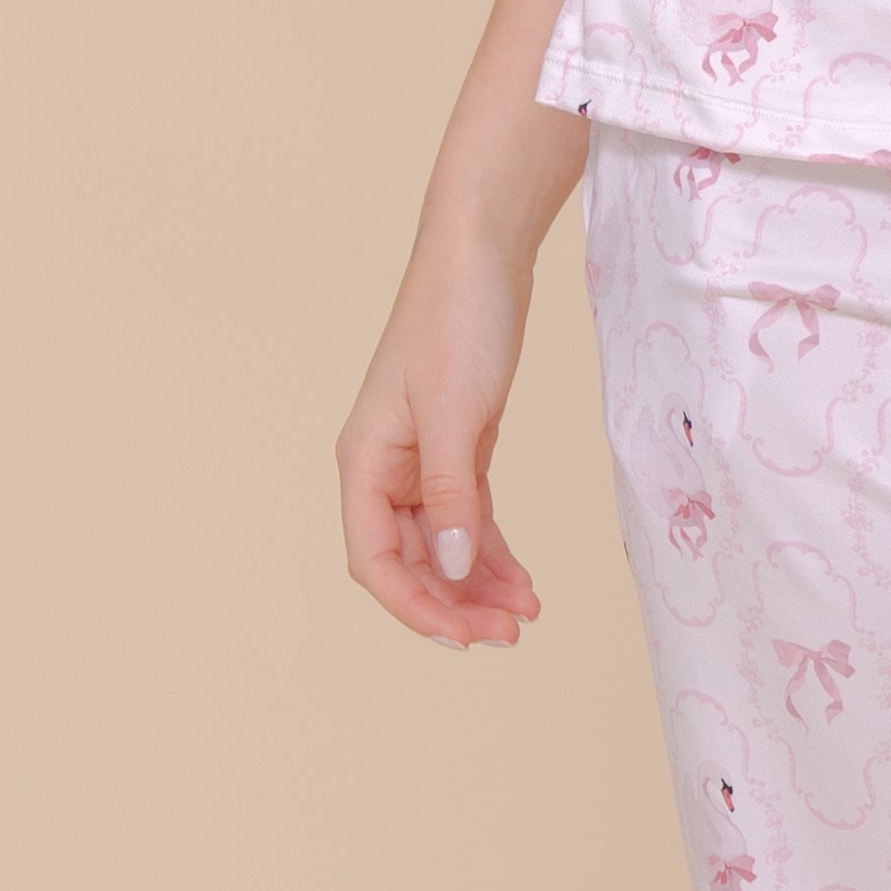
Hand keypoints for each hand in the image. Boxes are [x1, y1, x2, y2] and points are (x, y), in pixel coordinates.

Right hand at [337, 212, 545, 649]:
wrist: (482, 253)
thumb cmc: (457, 320)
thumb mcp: (457, 413)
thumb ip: (453, 496)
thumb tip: (456, 569)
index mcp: (364, 462)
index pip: (374, 560)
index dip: (415, 607)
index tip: (465, 638)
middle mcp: (385, 469)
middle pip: (410, 562)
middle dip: (457, 604)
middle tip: (513, 633)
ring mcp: (421, 461)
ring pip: (444, 546)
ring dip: (479, 585)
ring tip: (527, 614)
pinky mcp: (458, 449)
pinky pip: (469, 518)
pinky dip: (493, 551)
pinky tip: (523, 579)